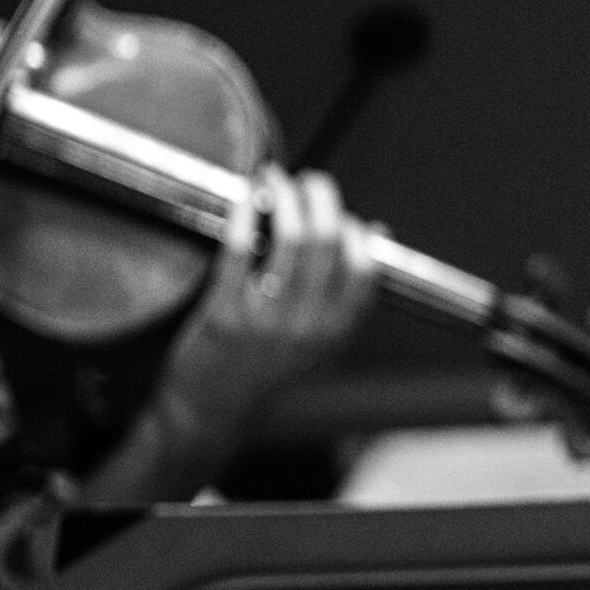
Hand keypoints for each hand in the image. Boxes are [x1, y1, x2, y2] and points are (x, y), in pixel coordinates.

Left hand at [147, 169, 377, 461]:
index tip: (339, 213)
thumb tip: (378, 233)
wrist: (212, 409)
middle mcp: (307, 324)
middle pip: (327, 240)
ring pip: (289, 239)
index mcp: (337, 329)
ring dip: (285, 197)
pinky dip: (245, 213)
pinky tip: (245, 198)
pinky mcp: (224, 313)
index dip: (354, 229)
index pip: (365, 265)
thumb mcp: (322, 339)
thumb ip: (349, 291)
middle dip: (321, 196)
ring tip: (277, 180)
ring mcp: (265, 319)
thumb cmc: (268, 367)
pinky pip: (240, 249)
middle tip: (311, 182)